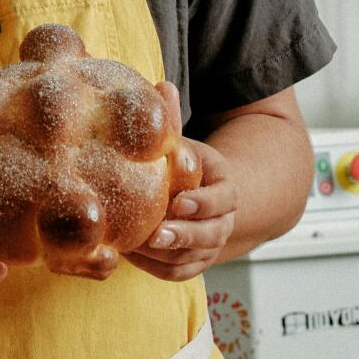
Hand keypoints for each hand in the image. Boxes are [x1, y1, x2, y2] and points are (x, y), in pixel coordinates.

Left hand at [127, 83, 234, 282]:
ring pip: (193, 257)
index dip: (204, 202)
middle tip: (157, 233)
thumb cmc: (185, 169)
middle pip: (210, 234)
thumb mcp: (182, 145)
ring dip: (166, 254)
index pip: (223, 198)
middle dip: (184, 235)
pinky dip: (157, 268)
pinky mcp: (193, 264)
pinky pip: (178, 273)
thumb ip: (171, 121)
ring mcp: (210, 246)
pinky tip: (132, 256)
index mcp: (225, 189)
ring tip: (136, 246)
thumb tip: (162, 86)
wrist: (200, 200)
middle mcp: (223, 221)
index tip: (180, 201)